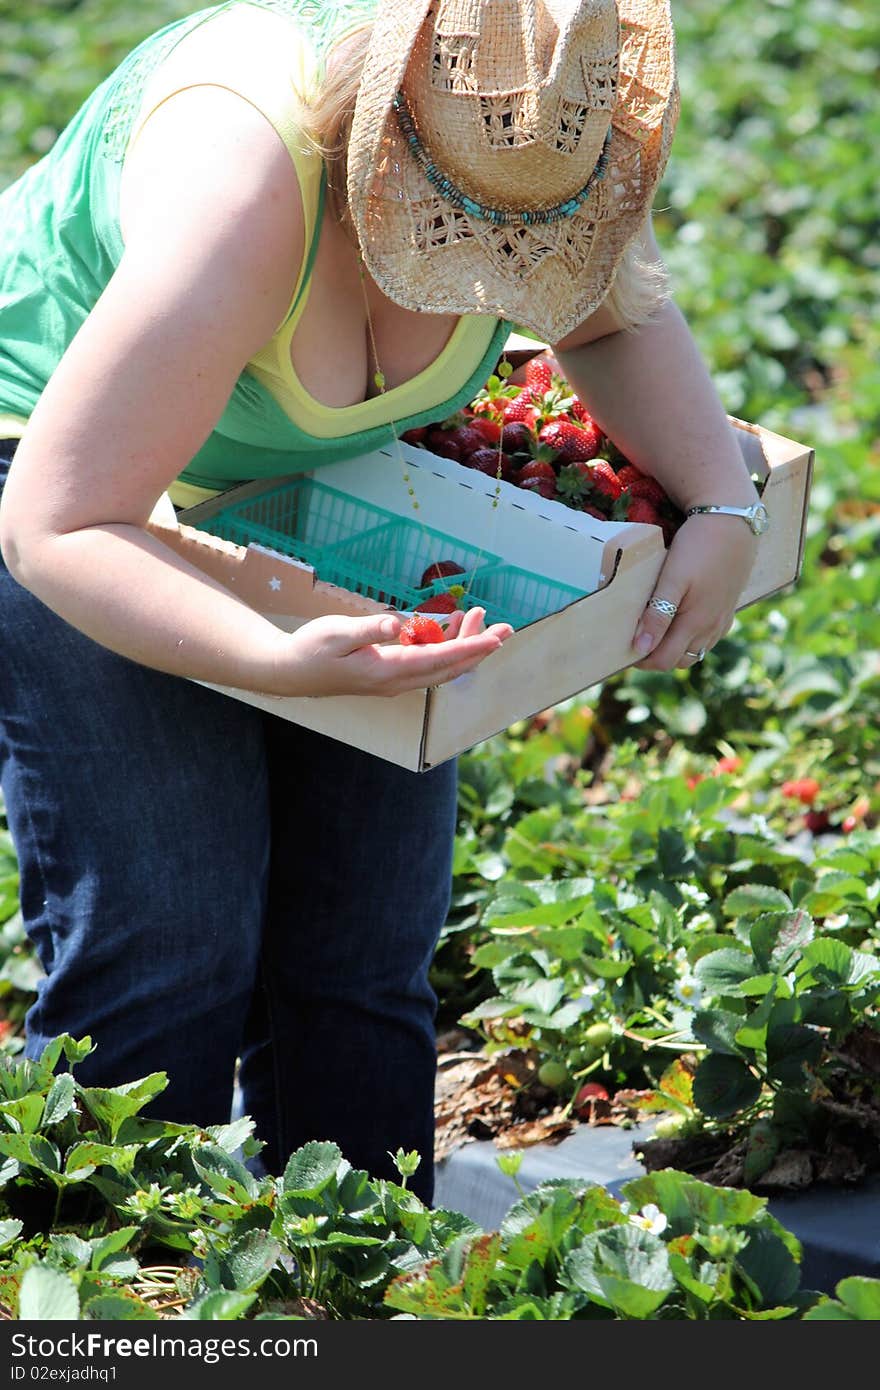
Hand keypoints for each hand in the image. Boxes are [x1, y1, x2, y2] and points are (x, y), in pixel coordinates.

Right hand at [267, 606, 513, 697]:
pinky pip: (427, 664)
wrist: (290, 672)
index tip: (496, 638)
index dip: (471, 648)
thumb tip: (398, 623)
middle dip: (478, 647)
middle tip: (505, 626)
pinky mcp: (390, 676)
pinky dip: (444, 646)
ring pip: (440, 666)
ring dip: (463, 644)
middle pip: (449, 667)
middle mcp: (397, 681)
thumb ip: (369, 628)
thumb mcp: (337, 632)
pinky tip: (448, 625)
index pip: (440, 660)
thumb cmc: (311, 650)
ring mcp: (395, 682)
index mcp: (388, 671)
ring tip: (479, 617)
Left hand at [631, 514, 759, 669]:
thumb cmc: (698, 547)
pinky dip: (692, 639)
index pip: (664, 660)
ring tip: (654, 633)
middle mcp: (711, 627)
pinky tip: (681, 623)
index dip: (642, 661)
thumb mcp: (672, 579)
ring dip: (674, 649)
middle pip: (679, 660)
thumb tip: (641, 648)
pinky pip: (710, 637)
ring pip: (696, 651)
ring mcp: (723, 619)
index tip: (624, 650)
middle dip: (656, 657)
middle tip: (635, 641)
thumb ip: (657, 615)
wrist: (733, 521)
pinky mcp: (728, 608)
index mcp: (695, 623)